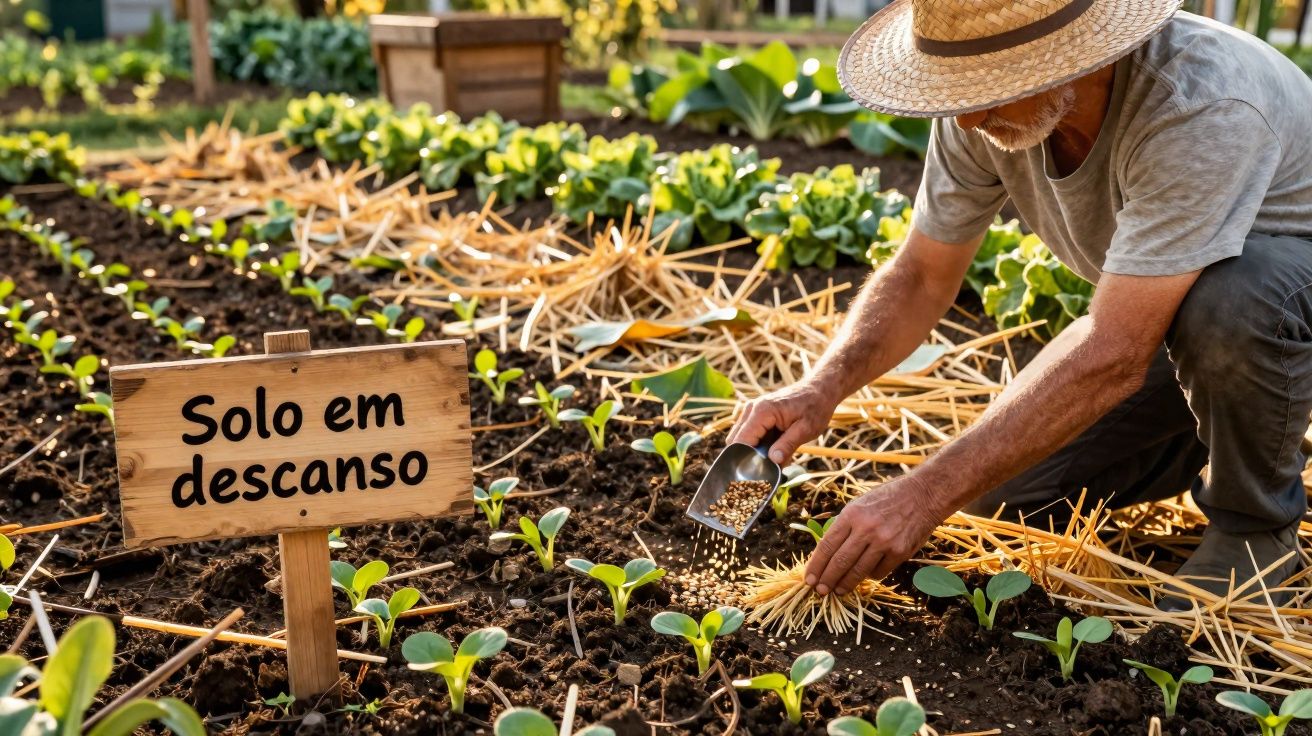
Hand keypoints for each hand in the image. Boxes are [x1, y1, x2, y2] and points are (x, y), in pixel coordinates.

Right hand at [727, 379, 839, 464]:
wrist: (819, 389)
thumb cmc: (815, 407)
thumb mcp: (806, 429)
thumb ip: (788, 445)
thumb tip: (773, 461)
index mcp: (762, 411)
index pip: (741, 441)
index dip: (745, 459)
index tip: (756, 474)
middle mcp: (751, 409)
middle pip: (735, 441)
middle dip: (748, 457)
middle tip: (767, 470)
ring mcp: (751, 410)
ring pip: (740, 438)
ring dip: (754, 451)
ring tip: (774, 459)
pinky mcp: (755, 413)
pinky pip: (748, 433)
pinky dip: (757, 444)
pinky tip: (774, 449)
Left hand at [804, 475, 943, 595]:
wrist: (923, 495)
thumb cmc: (887, 498)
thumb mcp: (859, 504)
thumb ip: (844, 526)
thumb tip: (827, 553)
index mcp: (852, 515)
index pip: (827, 546)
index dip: (816, 565)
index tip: (809, 578)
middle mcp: (866, 529)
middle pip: (840, 562)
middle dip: (827, 580)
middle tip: (820, 591)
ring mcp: (884, 542)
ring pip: (858, 571)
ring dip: (845, 584)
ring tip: (838, 591)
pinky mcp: (900, 552)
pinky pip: (879, 572)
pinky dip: (870, 576)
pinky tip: (865, 576)